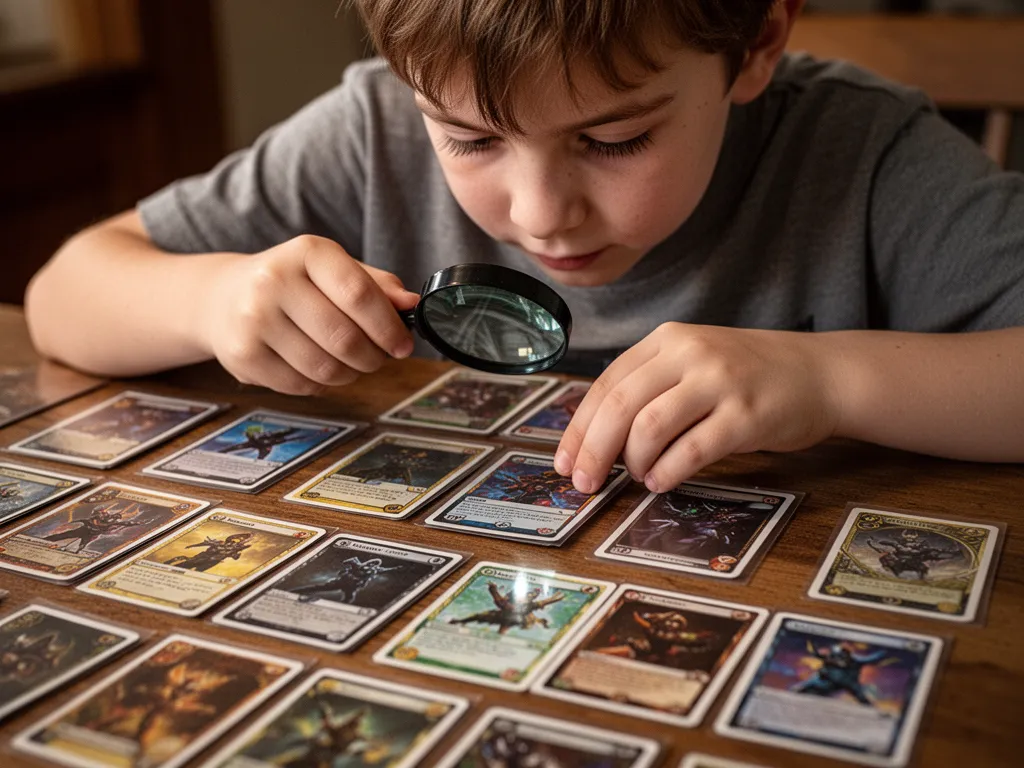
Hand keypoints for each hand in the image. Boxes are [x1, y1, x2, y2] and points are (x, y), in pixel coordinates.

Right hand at [199, 235, 416, 393]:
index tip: (402, 345)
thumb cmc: (295, 284)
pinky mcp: (242, 355)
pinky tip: (318, 368)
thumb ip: (377, 286)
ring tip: (350, 363)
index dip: (389, 327)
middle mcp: (274, 280)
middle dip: (373, 357)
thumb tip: (412, 304)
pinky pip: (301, 385)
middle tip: (378, 358)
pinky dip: (321, 385)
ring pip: (324, 368)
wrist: (224, 297)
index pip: (359, 294)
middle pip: (344, 338)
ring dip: (349, 374)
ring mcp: (254, 319)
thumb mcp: (335, 270)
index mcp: (307, 252)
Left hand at [554, 323, 840, 492]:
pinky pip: (692, 450)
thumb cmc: (748, 376)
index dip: (579, 428)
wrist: (820, 372)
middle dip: (594, 450)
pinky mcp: (746, 414)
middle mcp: (689, 353)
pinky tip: (662, 481)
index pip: (606, 384)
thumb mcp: (693, 364)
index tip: (565, 462)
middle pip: (619, 405)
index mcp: (667, 340)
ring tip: (638, 476)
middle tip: (584, 483)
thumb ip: (650, 388)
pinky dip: (668, 471)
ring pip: (649, 427)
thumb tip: (596, 439)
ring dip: (633, 462)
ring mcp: (719, 381)